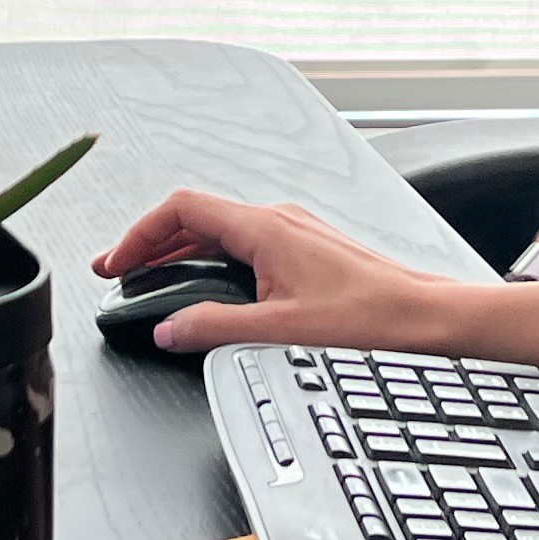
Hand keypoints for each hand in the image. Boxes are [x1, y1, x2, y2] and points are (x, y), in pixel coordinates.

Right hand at [90, 191, 471, 355]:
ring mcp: (292, 231)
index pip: (182, 209)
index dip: (139, 233)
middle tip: (119, 271)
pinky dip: (209, 256)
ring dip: (179, 250)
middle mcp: (276, 219)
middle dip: (150, 243)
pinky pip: (241, 241)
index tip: (116, 261)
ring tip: (151, 277)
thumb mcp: (278, 330)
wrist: (422, 315)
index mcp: (264, 228)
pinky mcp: (303, 247)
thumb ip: (214, 328)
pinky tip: (204, 283)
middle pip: (194, 216)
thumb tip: (170, 329)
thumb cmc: (369, 317)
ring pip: (218, 228)